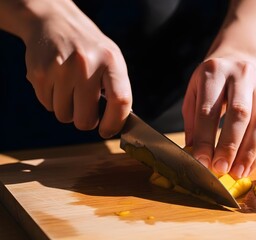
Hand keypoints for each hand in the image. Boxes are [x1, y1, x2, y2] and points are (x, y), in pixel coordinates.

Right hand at [22, 0, 131, 137]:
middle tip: (85, 109)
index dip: (115, 123)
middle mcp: (86, 64)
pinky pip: (48, 105)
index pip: (120, 101)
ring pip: (64, 115)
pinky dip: (53, 100)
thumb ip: (117, 89)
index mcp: (111, 61)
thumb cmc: (89, 48)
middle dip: (86, 121)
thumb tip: (119, 124)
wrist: (55, 22)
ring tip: (70, 88)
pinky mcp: (39, 73)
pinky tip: (57, 81)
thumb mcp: (111, 60)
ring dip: (67, 109)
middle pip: (86, 118)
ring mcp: (61, 68)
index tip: (108, 131)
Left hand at [182, 58, 255, 177]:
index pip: (209, 109)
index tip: (202, 161)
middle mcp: (241, 75)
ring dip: (249, 152)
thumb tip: (196, 155)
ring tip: (237, 172)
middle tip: (221, 168)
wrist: (239, 60)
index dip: (205, 138)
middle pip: (239, 113)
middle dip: (230, 145)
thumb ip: (193, 122)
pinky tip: (249, 166)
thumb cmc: (212, 82)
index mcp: (215, 71)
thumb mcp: (195, 93)